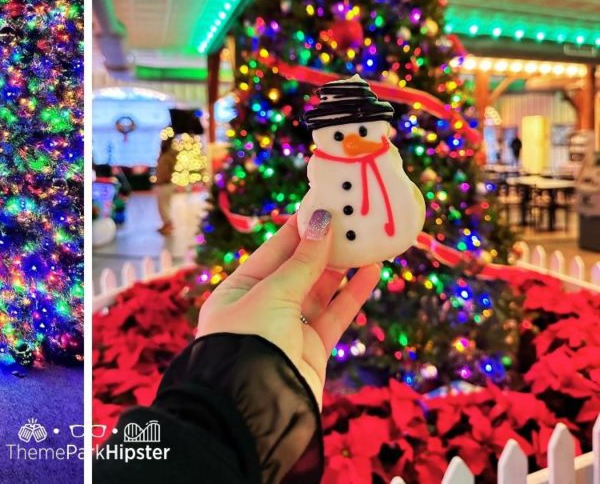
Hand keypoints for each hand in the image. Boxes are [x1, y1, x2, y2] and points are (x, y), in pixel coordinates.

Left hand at [196, 211, 380, 407]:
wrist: (254, 405)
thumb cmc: (250, 341)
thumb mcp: (272, 294)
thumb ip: (302, 262)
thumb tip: (321, 222)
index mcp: (237, 291)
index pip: (271, 252)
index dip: (298, 230)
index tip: (323, 206)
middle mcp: (260, 309)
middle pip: (297, 270)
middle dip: (323, 246)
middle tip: (351, 220)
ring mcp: (287, 331)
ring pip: (319, 292)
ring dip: (342, 268)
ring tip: (365, 241)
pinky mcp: (312, 351)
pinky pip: (335, 315)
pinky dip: (352, 294)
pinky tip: (372, 272)